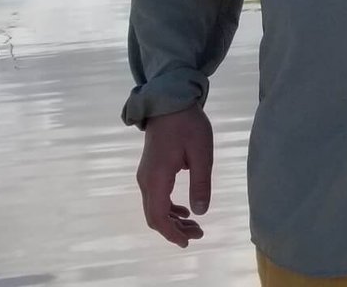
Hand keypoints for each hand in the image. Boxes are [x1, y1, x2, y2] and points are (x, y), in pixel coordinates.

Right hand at [137, 107, 213, 247]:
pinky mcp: (150, 171)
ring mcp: (146, 176)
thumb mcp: (201, 154)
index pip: (158, 216)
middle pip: (154, 216)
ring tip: (195, 226)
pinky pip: (155, 198)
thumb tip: (200, 212)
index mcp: (157, 178)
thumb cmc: (188, 125)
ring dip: (172, 220)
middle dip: (174, 230)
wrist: (169, 103)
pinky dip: (168, 209)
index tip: (188, 242)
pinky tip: (184, 211)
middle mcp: (146, 180)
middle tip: (198, 234)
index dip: (172, 233)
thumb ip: (200, 183)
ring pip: (154, 208)